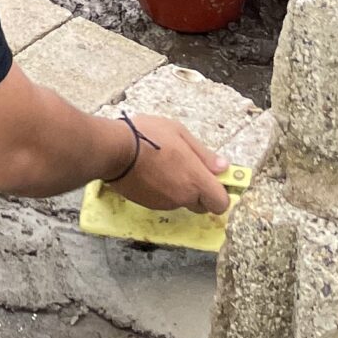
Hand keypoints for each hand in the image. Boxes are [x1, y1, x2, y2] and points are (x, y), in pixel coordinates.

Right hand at [108, 113, 229, 215]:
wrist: (113, 150)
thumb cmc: (148, 135)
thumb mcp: (179, 132)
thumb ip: (203, 153)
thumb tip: (224, 168)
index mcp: (195, 180)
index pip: (221, 203)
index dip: (220, 193)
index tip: (214, 179)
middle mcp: (183, 197)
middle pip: (203, 205)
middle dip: (200, 192)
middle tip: (188, 170)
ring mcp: (166, 204)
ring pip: (182, 202)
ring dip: (180, 189)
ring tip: (164, 165)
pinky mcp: (149, 205)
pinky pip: (165, 201)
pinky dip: (163, 190)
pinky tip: (150, 172)